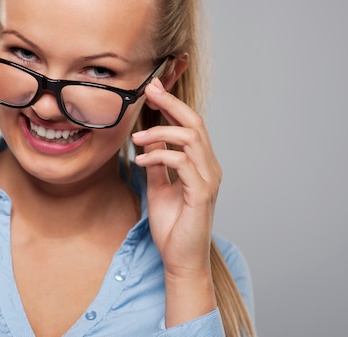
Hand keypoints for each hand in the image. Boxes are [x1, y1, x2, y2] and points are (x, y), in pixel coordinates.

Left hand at [132, 77, 219, 324]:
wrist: (180, 259)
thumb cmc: (172, 225)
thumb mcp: (159, 187)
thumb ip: (157, 163)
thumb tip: (149, 140)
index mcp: (201, 164)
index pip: (189, 126)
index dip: (172, 105)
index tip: (152, 89)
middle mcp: (209, 168)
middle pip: (195, 124)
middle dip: (171, 104)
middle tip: (149, 91)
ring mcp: (208, 180)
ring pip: (191, 139)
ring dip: (161, 132)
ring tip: (138, 137)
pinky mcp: (201, 194)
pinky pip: (183, 164)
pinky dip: (160, 157)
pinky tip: (142, 161)